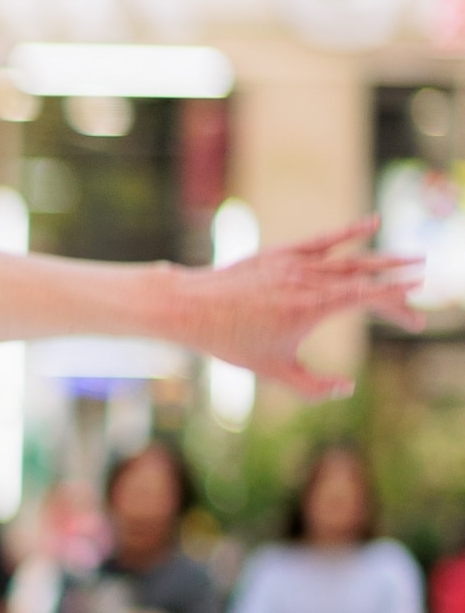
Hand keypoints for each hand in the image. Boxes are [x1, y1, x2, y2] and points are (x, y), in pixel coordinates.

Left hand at [166, 221, 423, 397]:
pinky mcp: (282, 253)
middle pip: (366, 278)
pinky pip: (323, 239)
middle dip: (397, 287)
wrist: (193, 307)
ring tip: (413, 260)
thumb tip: (347, 389)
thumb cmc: (231, 342)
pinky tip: (373, 222)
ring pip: (349, 259)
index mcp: (312, 307)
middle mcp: (309, 279)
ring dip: (383, 261)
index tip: (417, 311)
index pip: (369, 298)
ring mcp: (296, 262)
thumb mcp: (274, 372)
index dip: (397, 302)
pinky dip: (349, 231)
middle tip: (420, 300)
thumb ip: (313, 387)